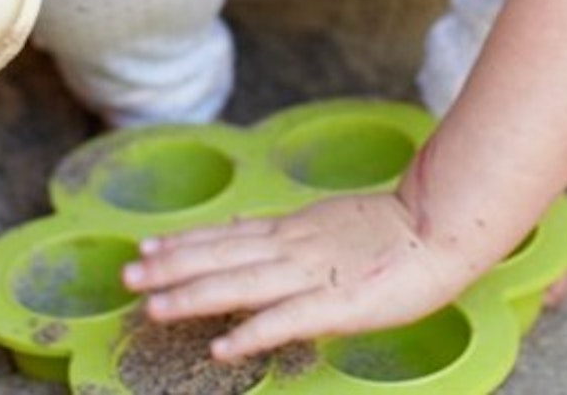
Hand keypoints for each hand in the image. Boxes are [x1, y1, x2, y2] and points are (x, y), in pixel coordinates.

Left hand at [121, 191, 475, 361]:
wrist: (439, 226)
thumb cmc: (388, 230)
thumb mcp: (324, 219)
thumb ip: (281, 228)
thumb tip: (241, 222)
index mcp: (292, 230)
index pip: (226, 234)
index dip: (182, 242)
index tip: (143, 246)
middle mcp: (293, 248)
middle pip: (222, 257)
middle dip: (171, 267)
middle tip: (127, 275)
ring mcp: (313, 275)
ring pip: (242, 285)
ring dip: (194, 296)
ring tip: (153, 307)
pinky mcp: (339, 304)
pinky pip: (288, 321)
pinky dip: (252, 332)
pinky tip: (222, 347)